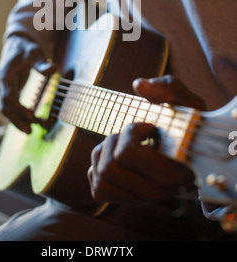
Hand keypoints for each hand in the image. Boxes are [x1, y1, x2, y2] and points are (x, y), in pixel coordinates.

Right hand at [0, 35, 55, 133]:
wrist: (18, 43)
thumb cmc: (26, 48)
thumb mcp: (35, 53)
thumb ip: (42, 63)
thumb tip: (53, 69)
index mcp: (5, 75)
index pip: (8, 96)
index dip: (19, 108)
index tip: (31, 116)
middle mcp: (2, 84)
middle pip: (5, 107)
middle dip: (16, 120)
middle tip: (30, 131)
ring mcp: (4, 89)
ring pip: (7, 109)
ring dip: (17, 120)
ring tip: (31, 130)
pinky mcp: (10, 91)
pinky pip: (11, 107)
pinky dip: (19, 115)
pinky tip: (31, 121)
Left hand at [88, 75, 204, 204]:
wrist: (190, 148)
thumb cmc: (185, 121)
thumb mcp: (183, 99)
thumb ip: (166, 88)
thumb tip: (139, 85)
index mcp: (171, 173)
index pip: (125, 154)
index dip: (132, 132)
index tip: (150, 127)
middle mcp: (156, 193)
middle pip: (107, 166)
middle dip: (115, 141)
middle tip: (134, 134)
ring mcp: (139, 199)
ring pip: (99, 175)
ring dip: (106, 152)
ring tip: (126, 145)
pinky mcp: (124, 200)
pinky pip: (96, 186)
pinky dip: (100, 167)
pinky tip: (117, 158)